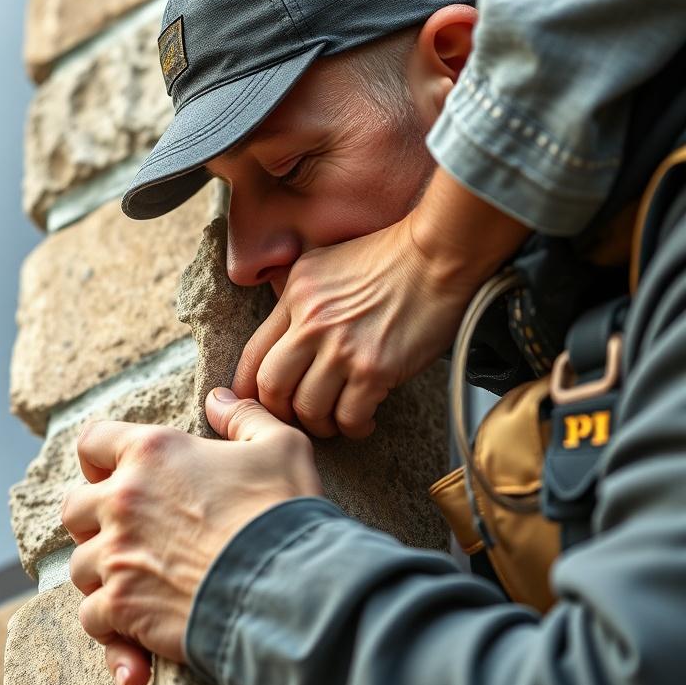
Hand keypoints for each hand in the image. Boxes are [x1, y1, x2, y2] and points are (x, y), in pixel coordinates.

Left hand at [62, 388, 322, 684]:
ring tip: (134, 581)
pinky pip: (92, 616)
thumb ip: (243, 416)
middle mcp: (123, 499)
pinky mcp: (121, 606)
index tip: (112, 475)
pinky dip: (109, 625)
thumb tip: (219, 398)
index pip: (93, 442)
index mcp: (152, 453)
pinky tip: (133, 633)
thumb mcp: (280, 445)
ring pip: (80, 565)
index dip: (99, 459)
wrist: (290, 587)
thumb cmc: (283, 512)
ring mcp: (117, 555)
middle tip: (126, 534)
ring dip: (102, 573)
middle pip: (74, 508)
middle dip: (94, 522)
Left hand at [234, 168, 528, 437]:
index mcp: (296, 296)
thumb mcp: (325, 264)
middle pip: (272, 387)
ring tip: (333, 422)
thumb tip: (284, 334)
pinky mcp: (374, 369)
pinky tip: (363, 421)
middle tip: (295, 418)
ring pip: (308, 408)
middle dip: (279, 413)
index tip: (255, 404)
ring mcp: (341, 347)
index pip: (253, 353)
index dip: (247, 388)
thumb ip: (300, 298)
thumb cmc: (391, 259)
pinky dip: (353, 427)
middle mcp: (311, 322)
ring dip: (319, 425)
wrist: (438, 257)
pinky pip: (348, 417)